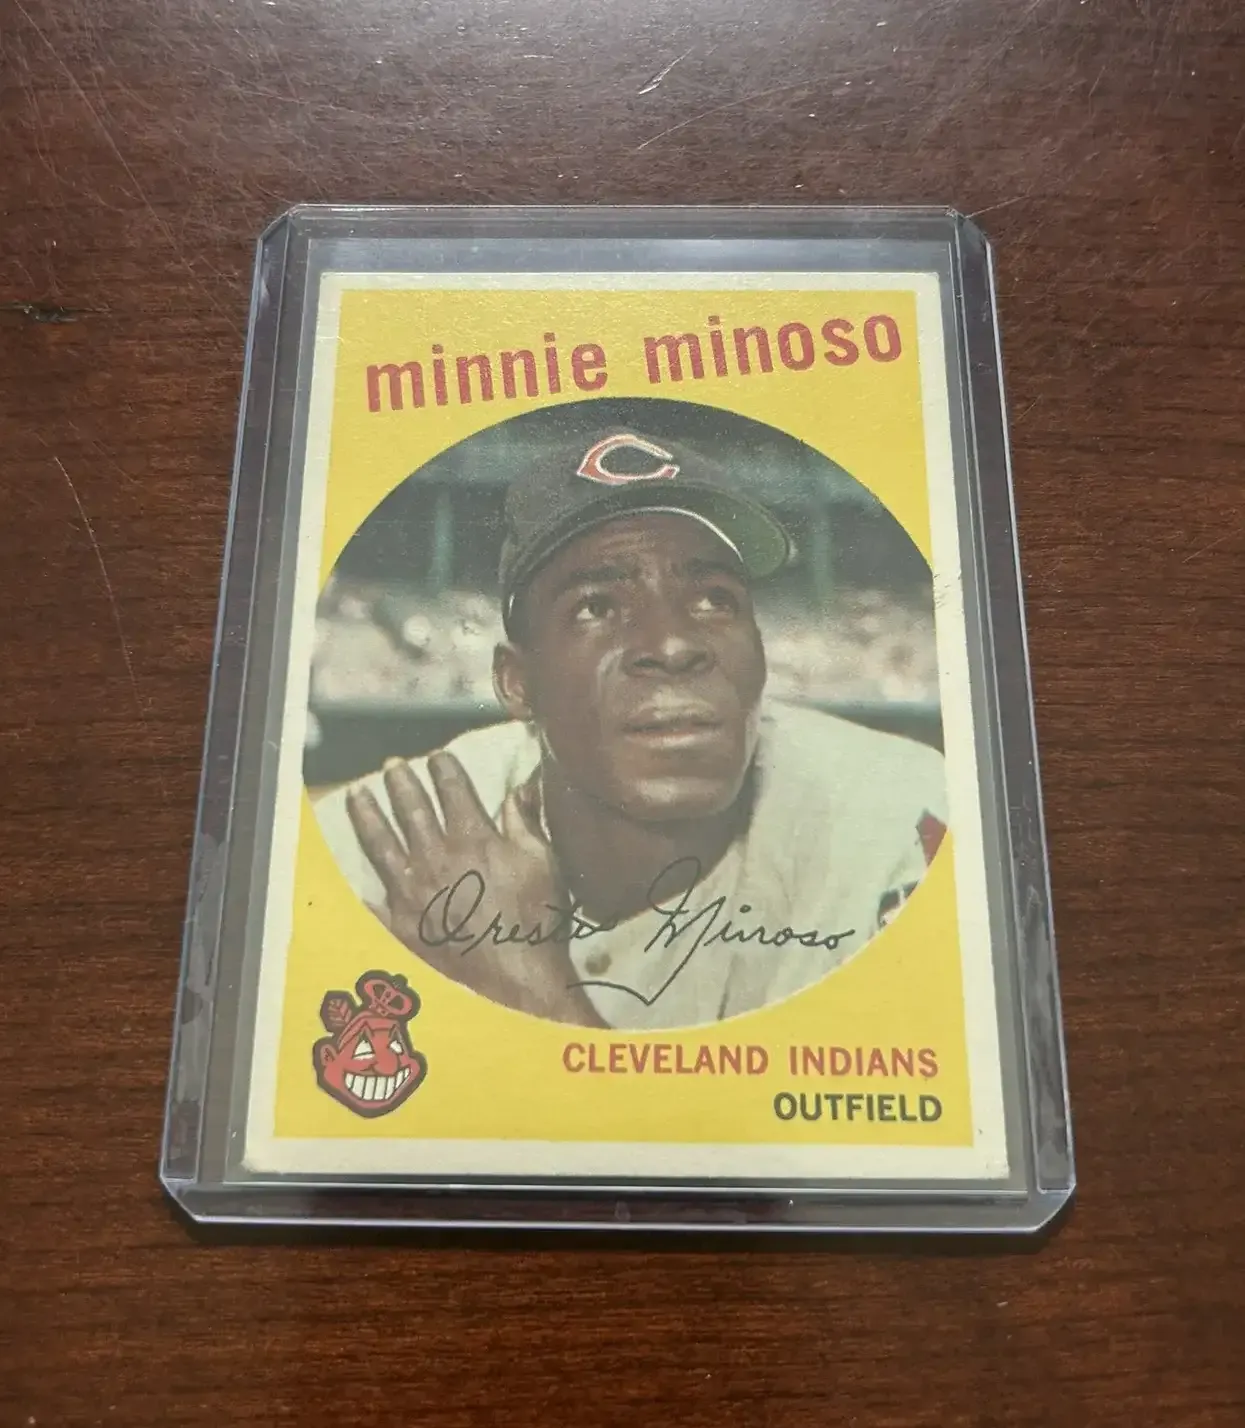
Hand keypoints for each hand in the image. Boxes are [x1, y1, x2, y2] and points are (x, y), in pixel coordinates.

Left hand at [345, 752, 603, 1025]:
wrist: (517, 982)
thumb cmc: (537, 922)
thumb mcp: (543, 863)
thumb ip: (525, 821)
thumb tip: (522, 785)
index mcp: (473, 838)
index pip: (453, 789)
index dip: (444, 769)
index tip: (437, 757)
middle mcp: (436, 857)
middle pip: (411, 808)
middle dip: (401, 782)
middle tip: (392, 766)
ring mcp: (412, 891)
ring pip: (381, 843)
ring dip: (368, 815)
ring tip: (357, 795)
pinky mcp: (400, 925)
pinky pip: (372, 902)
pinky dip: (359, 889)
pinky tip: (347, 876)